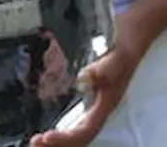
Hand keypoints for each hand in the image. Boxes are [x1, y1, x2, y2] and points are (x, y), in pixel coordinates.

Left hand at [29, 13, 154, 146]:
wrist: (132, 31)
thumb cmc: (123, 43)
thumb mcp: (116, 53)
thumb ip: (106, 67)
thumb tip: (85, 78)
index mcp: (107, 102)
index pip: (86, 130)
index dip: (67, 138)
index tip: (45, 137)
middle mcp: (100, 106)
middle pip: (81, 135)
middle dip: (59, 143)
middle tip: (34, 143)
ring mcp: (95, 100)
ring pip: (77, 128)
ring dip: (59, 137)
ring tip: (37, 140)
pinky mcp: (89, 92)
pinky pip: (75, 115)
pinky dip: (61, 123)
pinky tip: (45, 118)